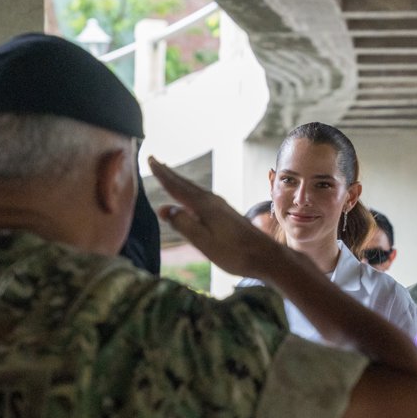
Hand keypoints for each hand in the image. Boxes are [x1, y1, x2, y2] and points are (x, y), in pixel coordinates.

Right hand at [148, 157, 283, 278]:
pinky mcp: (227, 214)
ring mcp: (221, 207)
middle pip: (186, 184)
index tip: (150, 160)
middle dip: (169, 173)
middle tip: (155, 160)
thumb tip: (163, 208)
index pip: (177, 187)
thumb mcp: (204, 242)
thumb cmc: (235, 254)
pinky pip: (202, 197)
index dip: (162, 174)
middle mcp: (213, 202)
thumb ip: (184, 224)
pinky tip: (193, 199)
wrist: (267, 256)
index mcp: (205, 207)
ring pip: (195, 190)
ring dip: (180, 182)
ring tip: (169, 176)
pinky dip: (191, 192)